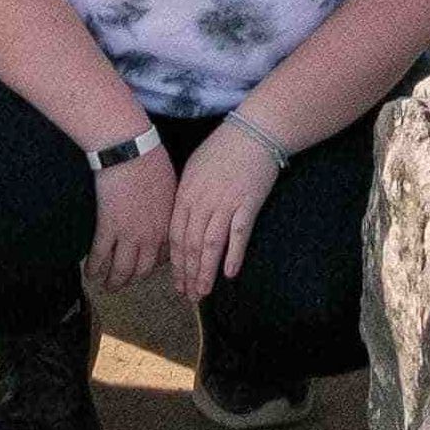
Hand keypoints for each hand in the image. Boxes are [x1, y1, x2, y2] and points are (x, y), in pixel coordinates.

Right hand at [86, 147, 175, 293]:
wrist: (132, 151)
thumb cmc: (152, 162)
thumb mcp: (171, 187)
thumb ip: (167, 207)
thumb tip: (162, 212)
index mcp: (168, 225)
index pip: (164, 257)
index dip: (153, 265)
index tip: (144, 266)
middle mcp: (151, 236)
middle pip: (143, 268)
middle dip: (133, 279)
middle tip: (124, 283)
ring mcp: (129, 234)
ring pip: (122, 269)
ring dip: (114, 281)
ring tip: (107, 286)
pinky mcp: (108, 227)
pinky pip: (100, 255)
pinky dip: (94, 268)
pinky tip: (89, 273)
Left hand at [166, 122, 282, 302]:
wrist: (253, 133)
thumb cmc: (223, 148)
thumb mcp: (194, 168)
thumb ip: (186, 196)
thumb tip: (182, 222)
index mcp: (186, 193)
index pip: (175, 236)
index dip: (175, 262)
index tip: (177, 281)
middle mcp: (202, 202)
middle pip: (191, 245)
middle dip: (188, 274)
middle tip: (188, 295)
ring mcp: (225, 204)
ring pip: (210, 245)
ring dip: (205, 272)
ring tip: (203, 292)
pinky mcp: (247, 205)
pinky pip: (238, 235)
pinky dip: (233, 255)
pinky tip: (229, 274)